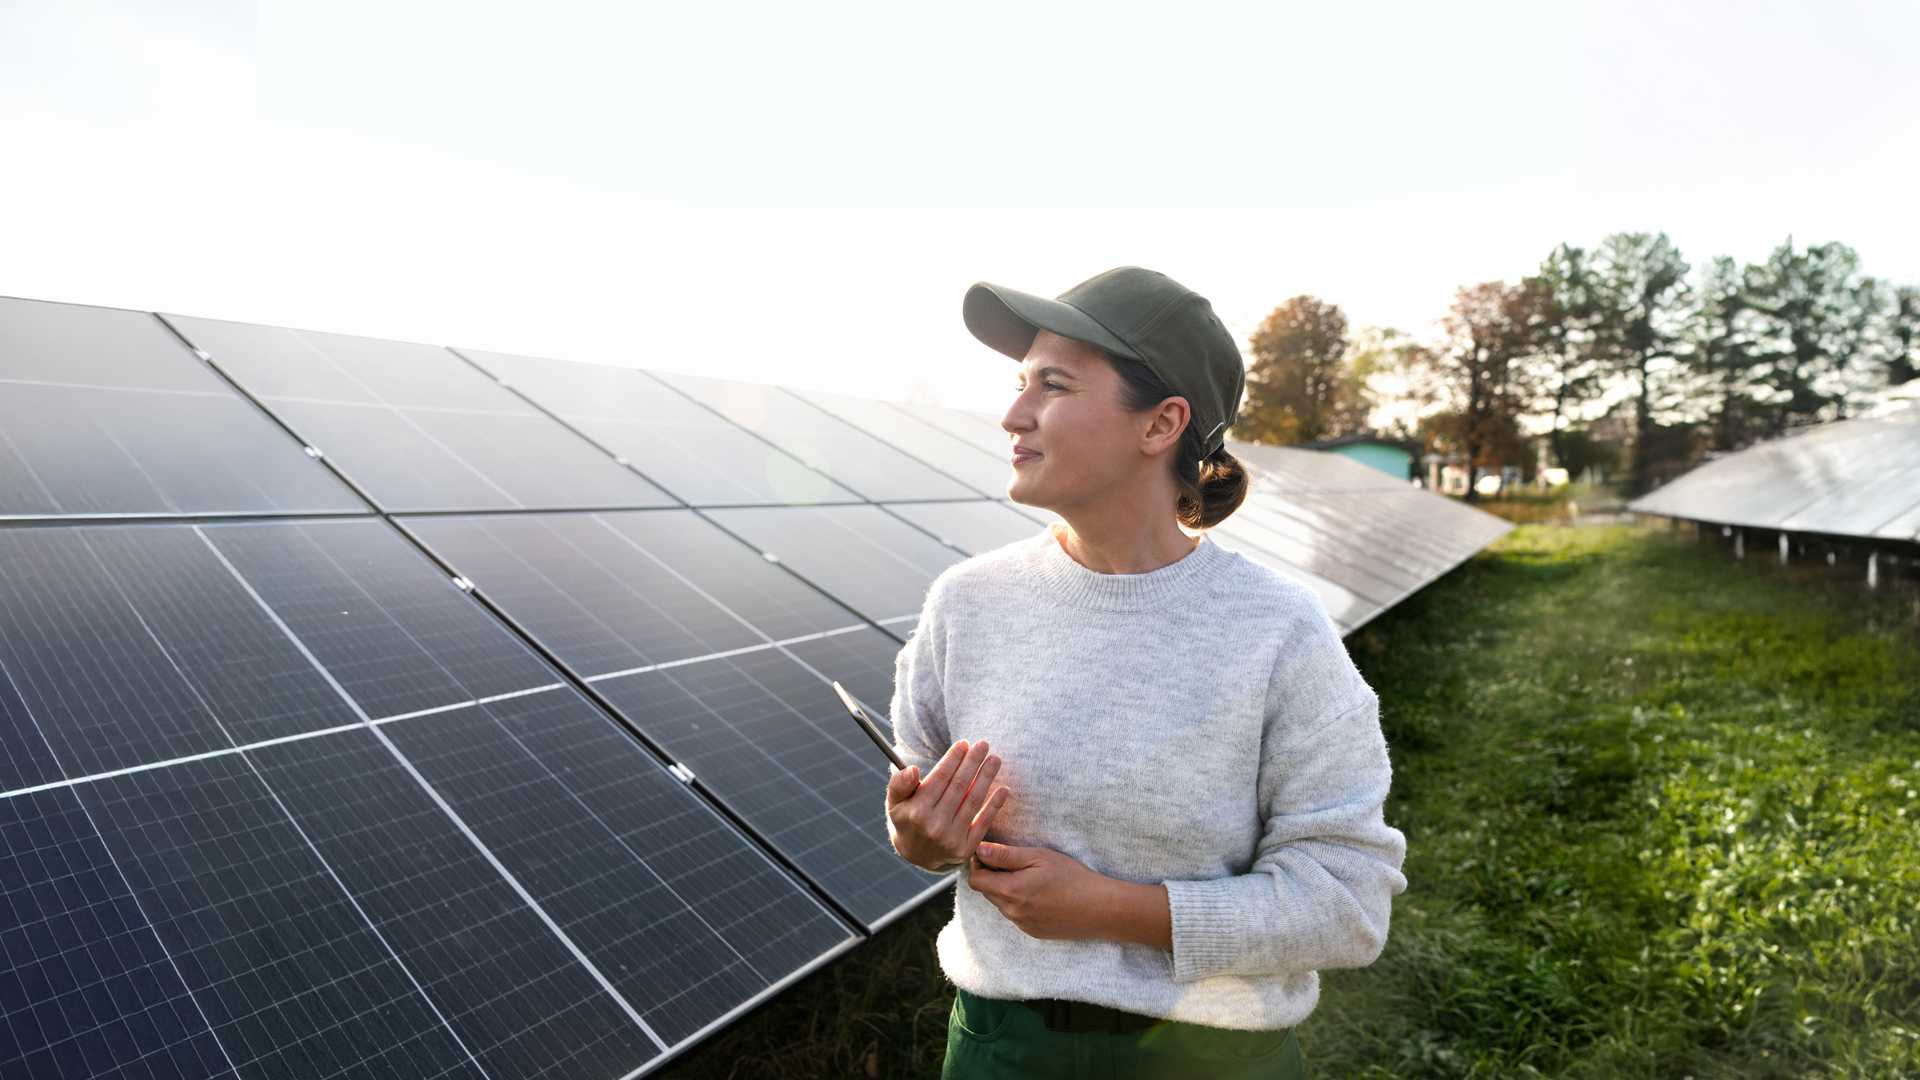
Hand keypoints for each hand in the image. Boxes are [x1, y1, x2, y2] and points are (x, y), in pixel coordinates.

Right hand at [885, 739, 1010, 872]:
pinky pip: (983, 823)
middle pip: (958, 787)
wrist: (917, 855)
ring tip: (995, 759)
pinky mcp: (965, 849)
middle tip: (984, 744)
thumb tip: (912, 769)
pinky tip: (1003, 789)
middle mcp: (933, 826)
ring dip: (986, 778)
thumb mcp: (895, 802)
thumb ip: (899, 784)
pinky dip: (994, 806)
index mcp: (916, 811)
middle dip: (973, 763)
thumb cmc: (907, 818)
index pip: (939, 779)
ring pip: (973, 802)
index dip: (953, 759)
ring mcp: (951, 839)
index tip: (964, 743)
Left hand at [968, 842, 1111, 940]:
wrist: (1099, 908)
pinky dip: (1019, 902)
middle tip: (1011, 860)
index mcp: (1010, 891)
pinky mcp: (1032, 931)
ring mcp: (1022, 924)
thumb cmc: (1071, 877)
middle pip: (986, 891)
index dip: (978, 864)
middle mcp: (1012, 912)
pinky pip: (1015, 914)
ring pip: (1001, 903)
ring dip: (1005, 889)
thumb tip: (979, 849)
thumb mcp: (1039, 857)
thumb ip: (1005, 855)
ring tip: (1029, 876)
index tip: (989, 852)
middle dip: (991, 875)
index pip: (975, 880)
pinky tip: (1039, 893)